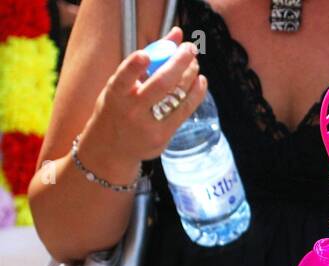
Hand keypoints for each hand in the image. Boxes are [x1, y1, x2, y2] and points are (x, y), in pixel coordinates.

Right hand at [78, 27, 206, 174]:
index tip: (143, 55)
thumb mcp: (119, 86)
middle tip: (189, 49)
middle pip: (160, 86)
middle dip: (178, 64)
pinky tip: (199, 82)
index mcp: (115, 95)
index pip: (122, 78)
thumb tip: (176, 34)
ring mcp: (149, 126)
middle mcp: (131, 111)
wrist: (111, 149)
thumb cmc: (116, 108)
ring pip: (176, 98)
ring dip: (190, 77)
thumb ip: (145, 61)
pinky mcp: (163, 137)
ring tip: (195, 63)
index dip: (133, 68)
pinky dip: (194, 94)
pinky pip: (183, 112)